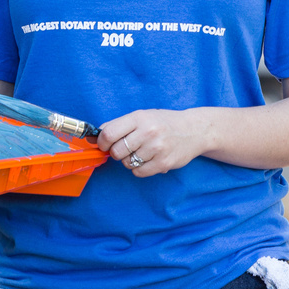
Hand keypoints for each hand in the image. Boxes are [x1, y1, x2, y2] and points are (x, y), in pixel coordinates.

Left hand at [97, 109, 212, 176]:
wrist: (195, 130)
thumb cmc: (165, 123)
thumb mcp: (143, 116)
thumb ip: (120, 125)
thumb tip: (94, 137)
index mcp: (140, 118)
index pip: (109, 133)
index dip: (102, 142)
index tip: (104, 144)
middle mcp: (148, 132)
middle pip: (116, 151)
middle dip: (117, 153)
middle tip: (127, 148)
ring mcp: (157, 148)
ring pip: (127, 163)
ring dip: (130, 161)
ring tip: (142, 152)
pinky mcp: (163, 163)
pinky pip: (138, 172)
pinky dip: (140, 169)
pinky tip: (149, 159)